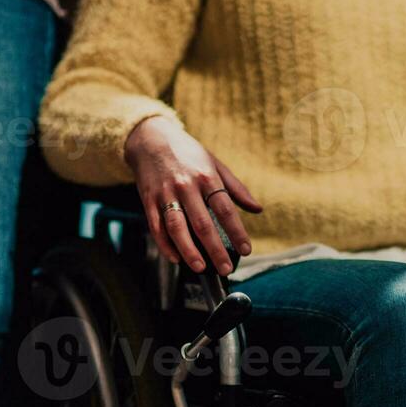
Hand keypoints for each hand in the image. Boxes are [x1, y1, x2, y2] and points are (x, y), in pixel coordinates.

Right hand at [124, 116, 260, 274]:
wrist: (150, 138)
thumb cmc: (187, 153)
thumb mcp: (215, 164)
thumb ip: (236, 188)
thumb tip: (257, 209)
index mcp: (206, 176)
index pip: (225, 209)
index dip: (237, 232)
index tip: (246, 250)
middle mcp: (186, 186)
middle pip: (202, 223)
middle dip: (215, 249)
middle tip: (225, 268)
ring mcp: (165, 193)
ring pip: (177, 227)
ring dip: (188, 250)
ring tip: (200, 268)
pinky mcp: (148, 199)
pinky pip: (156, 226)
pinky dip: (165, 245)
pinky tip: (175, 258)